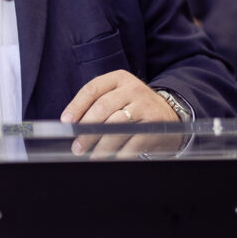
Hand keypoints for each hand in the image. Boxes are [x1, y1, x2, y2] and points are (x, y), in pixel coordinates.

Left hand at [60, 70, 181, 156]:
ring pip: (115, 126)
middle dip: (86, 130)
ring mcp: (145, 106)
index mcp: (119, 78)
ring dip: (100, 144)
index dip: (76, 106)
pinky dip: (119, 153)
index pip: (92, 89)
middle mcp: (133, 89)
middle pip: (102, 108)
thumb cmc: (134, 107)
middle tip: (77, 146)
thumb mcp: (119, 96)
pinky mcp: (154, 125)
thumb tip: (72, 125)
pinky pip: (132, 142)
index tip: (66, 123)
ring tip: (91, 155)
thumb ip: (98, 104)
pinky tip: (111, 158)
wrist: (170, 114)